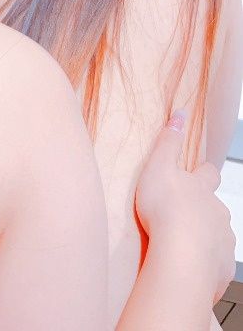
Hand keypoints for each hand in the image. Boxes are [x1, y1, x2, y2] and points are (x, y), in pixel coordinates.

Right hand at [136, 111, 235, 305]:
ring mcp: (223, 240)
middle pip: (215, 206)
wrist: (181, 258)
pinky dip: (205, 264)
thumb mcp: (159, 167)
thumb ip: (169, 141)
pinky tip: (189, 267)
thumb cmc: (165, 210)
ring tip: (183, 245)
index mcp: (203, 188)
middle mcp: (218, 212)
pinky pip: (216, 265)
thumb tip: (180, 112)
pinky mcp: (222, 268)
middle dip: (204, 210)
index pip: (209, 174)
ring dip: (205, 237)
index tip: (196, 175)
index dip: (203, 174)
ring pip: (218, 235)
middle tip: (183, 216)